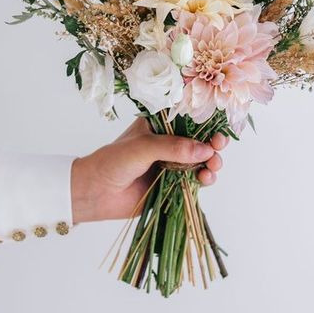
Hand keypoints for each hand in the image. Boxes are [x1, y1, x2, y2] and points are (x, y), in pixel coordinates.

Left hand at [71, 117, 228, 223]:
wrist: (95, 193)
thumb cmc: (113, 161)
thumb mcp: (144, 148)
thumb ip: (174, 148)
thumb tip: (206, 150)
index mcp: (160, 125)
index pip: (189, 119)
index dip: (206, 123)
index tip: (218, 130)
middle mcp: (168, 142)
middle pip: (200, 141)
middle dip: (213, 144)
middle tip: (218, 148)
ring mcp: (171, 164)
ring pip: (201, 161)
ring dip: (211, 163)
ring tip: (212, 168)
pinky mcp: (172, 184)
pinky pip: (195, 180)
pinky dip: (204, 179)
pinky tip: (205, 179)